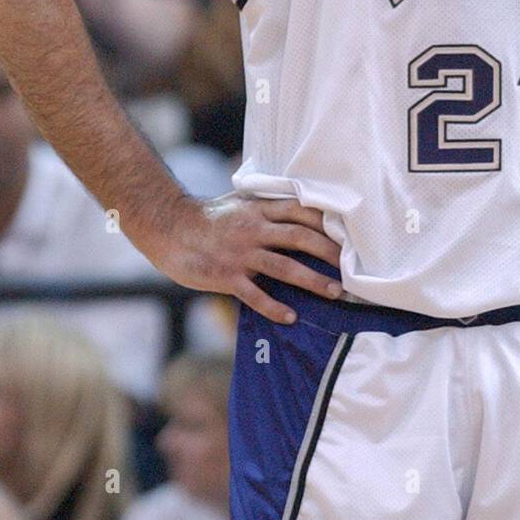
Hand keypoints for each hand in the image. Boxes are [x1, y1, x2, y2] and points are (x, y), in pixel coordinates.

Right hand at [156, 193, 342, 324]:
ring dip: (313, 281)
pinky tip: (290, 317)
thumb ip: (268, 206)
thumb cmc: (209, 217)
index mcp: (260, 209)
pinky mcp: (226, 276)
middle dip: (329, 253)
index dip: (327, 224)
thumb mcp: (240, 202)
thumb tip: (301, 207)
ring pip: (284, 267)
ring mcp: (240, 253)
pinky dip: (274, 307)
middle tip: (350, 269)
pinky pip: (255, 295)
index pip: (301, 212)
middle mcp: (254, 229)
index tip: (349, 237)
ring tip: (334, 292)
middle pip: (300, 238)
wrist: (170, 229)